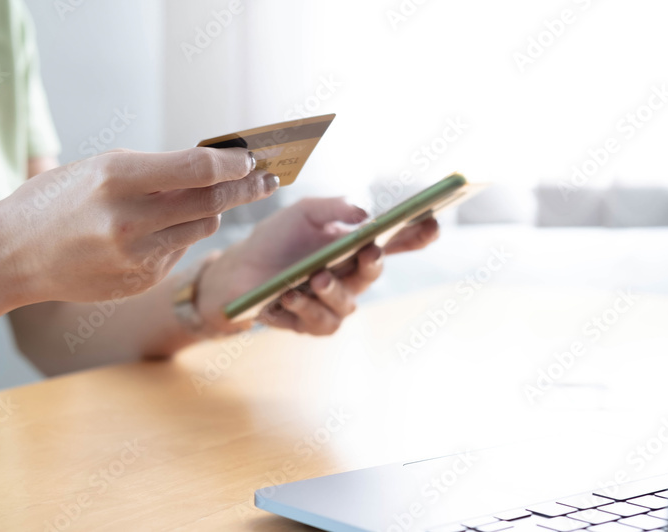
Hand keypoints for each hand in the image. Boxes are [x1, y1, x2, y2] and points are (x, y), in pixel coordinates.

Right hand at [1, 147, 278, 302]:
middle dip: (246, 188)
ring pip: (203, 228)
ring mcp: (135, 256)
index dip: (232, 163)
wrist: (13, 255)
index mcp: (115, 179)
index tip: (252, 158)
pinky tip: (159, 230)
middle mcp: (128, 220)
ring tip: (203, 200)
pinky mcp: (140, 280)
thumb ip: (155, 169)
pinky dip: (180, 236)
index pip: (196, 169)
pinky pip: (180, 251)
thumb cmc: (57, 200)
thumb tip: (214, 166)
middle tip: (267, 179)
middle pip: (211, 202)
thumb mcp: (98, 168)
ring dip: (212, 212)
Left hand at [197, 197, 439, 335]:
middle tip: (370, 251)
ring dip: (332, 290)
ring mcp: (332, 304)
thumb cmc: (274, 240)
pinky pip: (319, 323)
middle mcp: (350, 277)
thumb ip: (332, 207)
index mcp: (354, 247)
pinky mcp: (311, 325)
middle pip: (374, 273)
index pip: (395, 242)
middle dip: (374, 263)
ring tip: (315, 278)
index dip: (418, 235)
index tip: (432, 223)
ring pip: (347, 305)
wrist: (235, 272)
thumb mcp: (301, 213)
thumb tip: (364, 214)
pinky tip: (287, 296)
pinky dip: (304, 308)